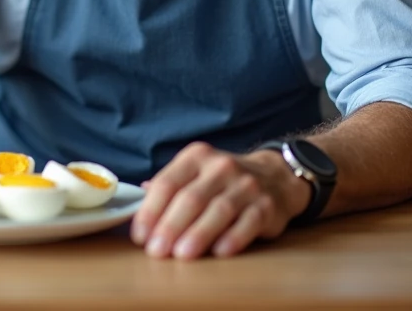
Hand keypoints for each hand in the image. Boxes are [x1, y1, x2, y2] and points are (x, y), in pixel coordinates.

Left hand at [130, 142, 311, 258]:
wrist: (275, 177)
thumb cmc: (223, 181)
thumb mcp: (195, 173)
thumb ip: (168, 187)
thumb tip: (136, 201)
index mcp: (196, 157)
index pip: (167, 183)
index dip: (150, 211)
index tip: (140, 236)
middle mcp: (221, 167)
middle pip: (190, 198)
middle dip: (170, 226)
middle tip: (156, 251)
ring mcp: (246, 185)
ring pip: (218, 210)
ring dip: (198, 234)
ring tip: (181, 255)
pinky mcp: (266, 205)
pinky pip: (248, 222)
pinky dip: (233, 238)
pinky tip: (219, 253)